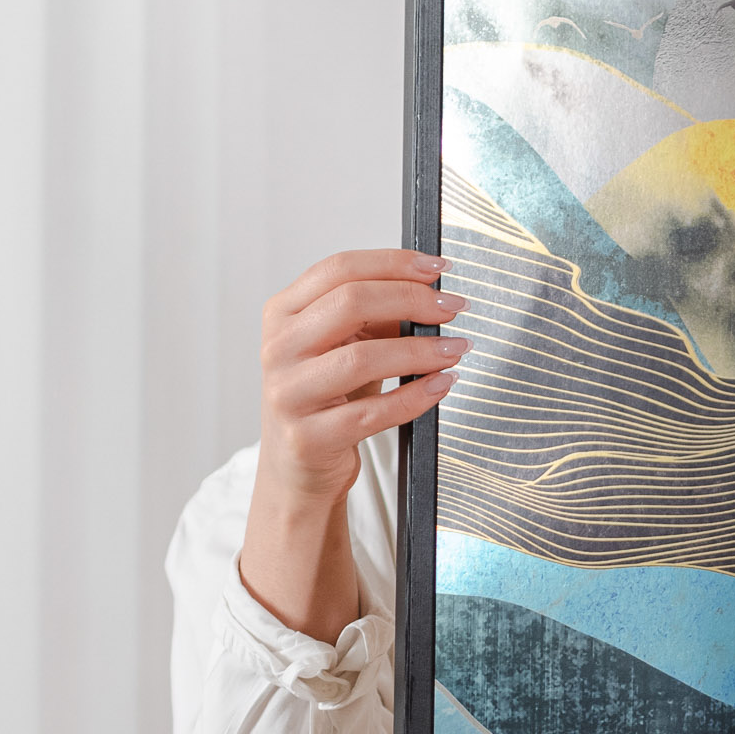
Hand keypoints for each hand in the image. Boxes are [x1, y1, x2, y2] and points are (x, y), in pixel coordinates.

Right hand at [256, 248, 468, 507]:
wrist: (296, 469)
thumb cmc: (326, 401)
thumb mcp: (342, 347)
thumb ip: (372, 316)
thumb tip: (428, 291)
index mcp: (283, 314)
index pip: (339, 269)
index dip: (393, 263)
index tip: (437, 268)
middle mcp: (279, 348)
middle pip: (350, 302)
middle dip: (412, 300)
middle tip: (452, 308)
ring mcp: (289, 393)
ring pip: (362, 358)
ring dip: (420, 350)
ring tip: (455, 349)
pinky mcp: (309, 437)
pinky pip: (372, 413)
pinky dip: (415, 397)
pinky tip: (441, 386)